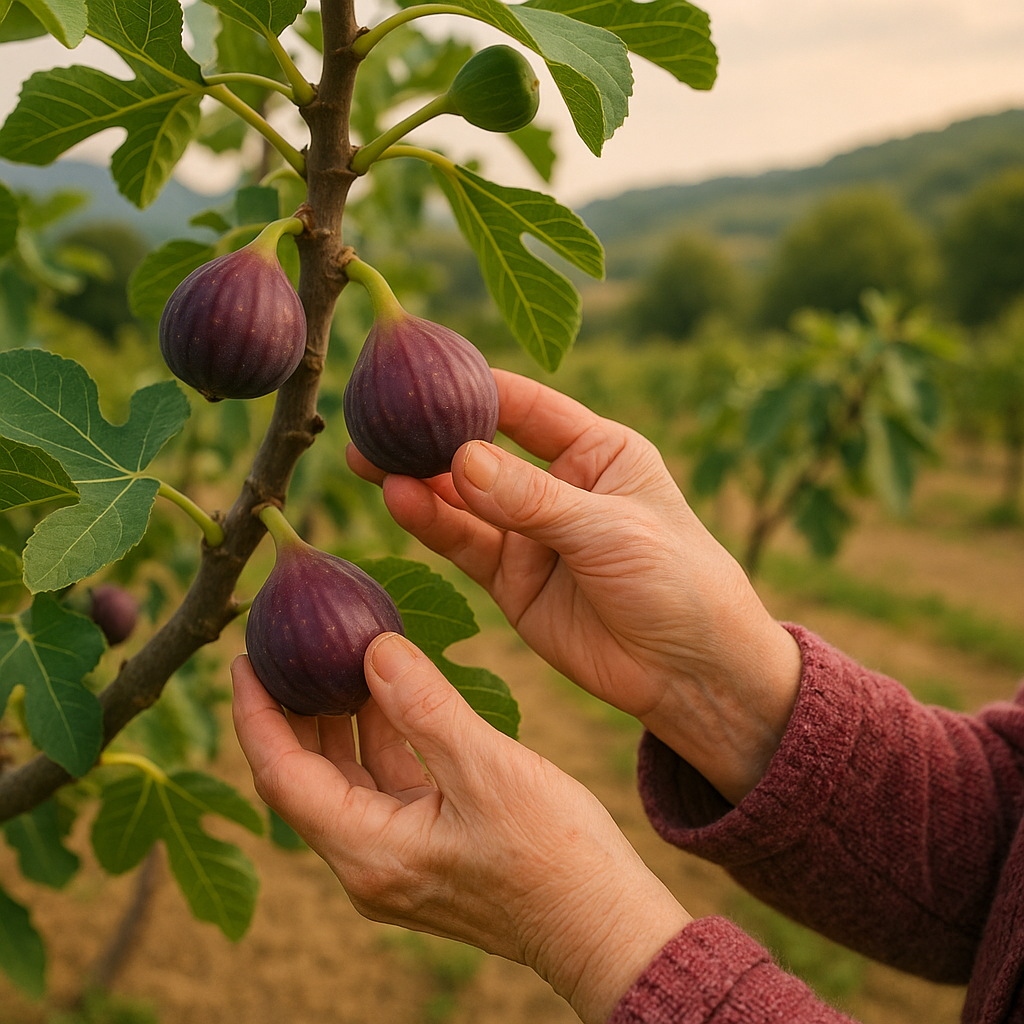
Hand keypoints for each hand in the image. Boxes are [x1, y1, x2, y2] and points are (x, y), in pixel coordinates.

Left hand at [231, 635, 690, 1023]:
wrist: (602, 924)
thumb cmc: (553, 857)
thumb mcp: (486, 769)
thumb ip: (424, 707)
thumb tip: (374, 646)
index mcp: (368, 851)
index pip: (282, 775)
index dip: (256, 714)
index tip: (244, 658)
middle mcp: (369, 863)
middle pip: (304, 779)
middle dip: (290, 712)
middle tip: (284, 649)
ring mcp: (397, 861)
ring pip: (345, 782)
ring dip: (338, 723)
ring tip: (335, 659)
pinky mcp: (426, 851)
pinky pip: (384, 787)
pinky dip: (380, 740)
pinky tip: (391, 697)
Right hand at [347, 370, 801, 802]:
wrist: (692, 673)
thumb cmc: (677, 580)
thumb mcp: (608, 529)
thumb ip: (532, 498)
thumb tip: (459, 459)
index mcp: (597, 450)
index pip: (524, 406)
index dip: (473, 386)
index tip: (418, 371)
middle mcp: (558, 485)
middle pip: (482, 449)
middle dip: (430, 436)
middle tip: (374, 420)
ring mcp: (531, 534)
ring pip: (463, 498)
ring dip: (418, 479)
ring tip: (369, 459)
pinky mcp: (512, 580)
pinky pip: (464, 544)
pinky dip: (431, 524)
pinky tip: (399, 500)